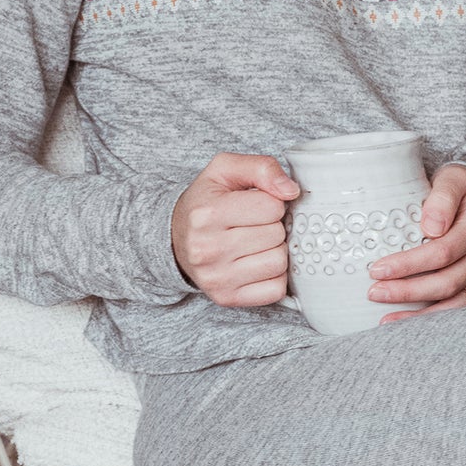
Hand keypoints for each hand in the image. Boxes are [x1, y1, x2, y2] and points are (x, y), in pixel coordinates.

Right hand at [171, 153, 298, 307]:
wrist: (174, 239)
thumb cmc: (206, 202)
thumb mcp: (225, 170)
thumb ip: (261, 168)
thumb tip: (291, 191)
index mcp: (207, 214)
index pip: (272, 207)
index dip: (270, 203)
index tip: (254, 205)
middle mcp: (207, 249)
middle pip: (276, 235)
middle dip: (273, 227)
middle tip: (254, 225)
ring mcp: (216, 278)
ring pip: (279, 263)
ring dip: (275, 251)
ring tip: (255, 243)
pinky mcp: (227, 298)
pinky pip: (276, 289)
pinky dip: (273, 276)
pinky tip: (256, 264)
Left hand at [368, 163, 465, 319]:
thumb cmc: (461, 188)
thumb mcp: (455, 178)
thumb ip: (443, 196)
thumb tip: (431, 227)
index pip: (443, 252)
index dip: (409, 264)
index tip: (377, 269)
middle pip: (446, 281)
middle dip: (407, 290)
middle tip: (373, 292)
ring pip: (453, 302)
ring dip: (419, 314)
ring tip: (385, 320)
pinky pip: (456, 308)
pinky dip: (431, 318)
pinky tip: (406, 322)